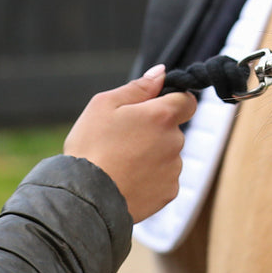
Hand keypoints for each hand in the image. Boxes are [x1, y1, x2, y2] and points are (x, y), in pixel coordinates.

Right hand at [63, 64, 196, 221]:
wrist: (84, 200)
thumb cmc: (90, 148)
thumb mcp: (104, 105)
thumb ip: (138, 87)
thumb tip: (161, 73)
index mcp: (162, 115)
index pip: (187, 100)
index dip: (173, 102)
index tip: (154, 110)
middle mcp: (175, 141)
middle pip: (173, 129)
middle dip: (156, 131)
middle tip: (124, 141)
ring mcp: (174, 169)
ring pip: (169, 155)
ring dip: (153, 156)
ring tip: (122, 164)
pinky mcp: (169, 193)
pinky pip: (165, 179)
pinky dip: (151, 179)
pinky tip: (128, 181)